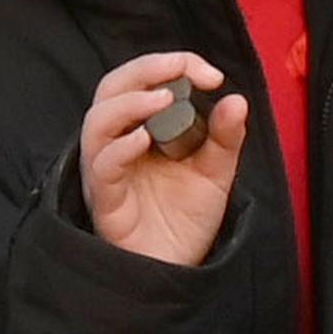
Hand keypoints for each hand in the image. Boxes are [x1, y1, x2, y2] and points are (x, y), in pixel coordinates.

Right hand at [80, 52, 249, 266]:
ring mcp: (107, 170)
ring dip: (129, 103)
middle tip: (180, 68)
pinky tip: (143, 140)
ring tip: (164, 99)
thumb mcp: (216, 171)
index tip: (210, 74)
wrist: (178, 267)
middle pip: (111, 88)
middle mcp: (117, 142)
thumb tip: (235, 99)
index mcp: (141, 127)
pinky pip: (101, 167)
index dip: (172, 65)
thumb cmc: (186, 217)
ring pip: (97, 122)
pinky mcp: (104, 199)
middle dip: (145, 69)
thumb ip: (225, 136)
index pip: (143, 80)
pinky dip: (119, 148)